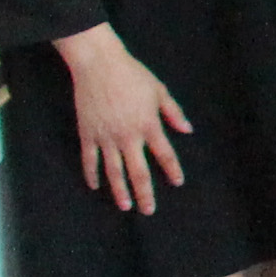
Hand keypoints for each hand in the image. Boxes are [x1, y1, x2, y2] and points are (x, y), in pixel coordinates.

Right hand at [57, 25, 191, 213]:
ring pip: (114, 170)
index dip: (172, 169)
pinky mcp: (87, 133)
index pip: (164, 153)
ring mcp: (106, 136)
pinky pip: (89, 159)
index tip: (177, 183)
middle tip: (148, 210)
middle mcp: (128, 135)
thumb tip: (187, 130)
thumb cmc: (132, 75)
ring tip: (125, 206)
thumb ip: (173, 112)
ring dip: (119, 190)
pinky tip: (95, 187)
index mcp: (148, 124)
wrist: (98, 66)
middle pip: (138, 171)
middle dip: (145, 192)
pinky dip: (92, 174)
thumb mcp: (159, 91)